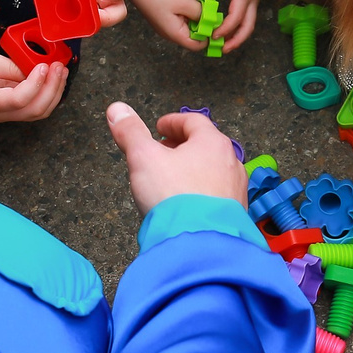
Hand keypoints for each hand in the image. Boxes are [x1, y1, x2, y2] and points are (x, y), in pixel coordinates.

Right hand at [0, 43, 66, 122]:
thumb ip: (9, 66)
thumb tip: (35, 70)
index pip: (18, 100)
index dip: (36, 84)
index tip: (44, 65)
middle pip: (34, 110)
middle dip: (52, 88)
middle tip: (60, 66)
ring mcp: (7, 114)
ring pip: (39, 111)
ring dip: (54, 92)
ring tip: (61, 70)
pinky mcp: (13, 108)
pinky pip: (36, 106)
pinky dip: (49, 93)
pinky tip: (54, 77)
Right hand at [105, 103, 247, 212]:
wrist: (199, 243)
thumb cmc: (175, 197)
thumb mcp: (144, 158)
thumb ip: (130, 132)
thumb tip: (117, 109)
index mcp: (212, 143)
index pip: (193, 122)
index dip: (173, 122)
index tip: (160, 127)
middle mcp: (230, 163)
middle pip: (206, 146)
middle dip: (182, 146)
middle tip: (163, 151)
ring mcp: (236, 190)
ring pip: (213, 171)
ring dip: (193, 169)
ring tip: (172, 178)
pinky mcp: (235, 214)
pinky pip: (217, 195)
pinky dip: (201, 192)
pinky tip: (185, 204)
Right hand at [125, 0, 203, 46]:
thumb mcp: (184, 2)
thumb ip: (200, 13)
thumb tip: (209, 20)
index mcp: (175, 34)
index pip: (198, 46)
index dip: (209, 37)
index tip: (216, 25)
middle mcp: (170, 35)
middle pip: (193, 38)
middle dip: (204, 27)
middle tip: (210, 12)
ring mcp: (166, 28)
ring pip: (188, 29)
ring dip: (196, 20)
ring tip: (201, 6)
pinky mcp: (164, 20)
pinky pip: (181, 22)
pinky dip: (188, 15)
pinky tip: (190, 4)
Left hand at [192, 0, 267, 51]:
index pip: (236, 18)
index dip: (225, 29)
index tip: (214, 35)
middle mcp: (252, 1)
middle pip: (247, 28)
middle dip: (236, 41)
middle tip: (223, 50)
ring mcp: (253, 2)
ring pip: (249, 25)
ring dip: (238, 37)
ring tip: (225, 45)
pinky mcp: (251, 1)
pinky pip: (247, 19)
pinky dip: (238, 29)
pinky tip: (228, 32)